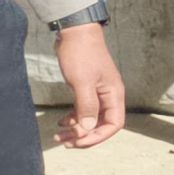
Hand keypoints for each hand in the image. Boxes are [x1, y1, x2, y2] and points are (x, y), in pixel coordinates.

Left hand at [52, 22, 125, 147]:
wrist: (76, 33)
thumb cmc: (82, 54)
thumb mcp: (82, 82)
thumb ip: (87, 106)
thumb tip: (88, 129)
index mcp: (114, 94)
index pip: (114, 124)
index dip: (98, 136)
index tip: (78, 141)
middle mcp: (109, 96)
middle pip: (102, 124)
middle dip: (84, 136)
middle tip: (64, 141)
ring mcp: (98, 92)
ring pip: (91, 119)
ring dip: (77, 129)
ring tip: (58, 134)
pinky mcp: (87, 89)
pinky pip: (84, 110)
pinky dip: (73, 118)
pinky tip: (61, 121)